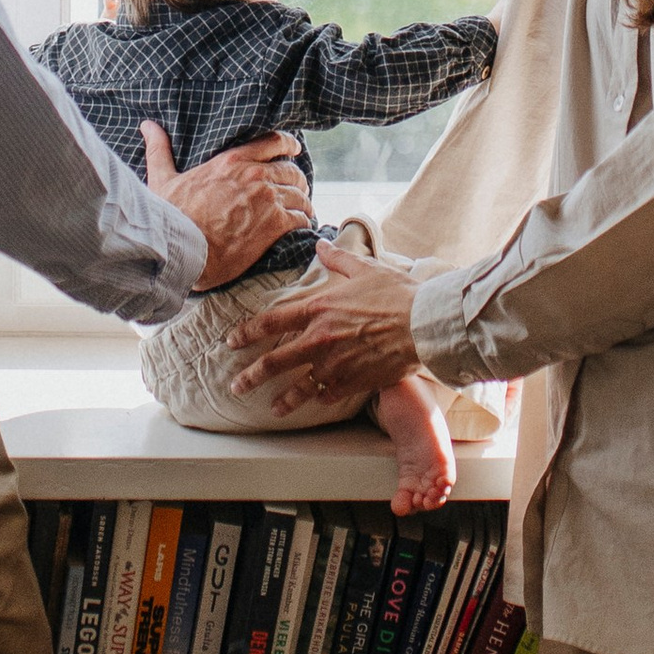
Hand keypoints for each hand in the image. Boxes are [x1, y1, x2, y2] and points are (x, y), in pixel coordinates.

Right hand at [146, 123, 306, 291]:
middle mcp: (255, 176)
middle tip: (296, 191)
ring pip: (300, 196)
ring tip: (301, 212)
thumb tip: (147, 125)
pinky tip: (299, 229)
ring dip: (302, 204)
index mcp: (232, 161)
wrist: (182, 250)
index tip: (294, 150)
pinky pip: (301, 219)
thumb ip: (160, 150)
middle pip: (292, 171)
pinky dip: (303, 223)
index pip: (273, 142)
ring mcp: (268, 200)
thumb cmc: (171, 217)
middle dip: (296, 181)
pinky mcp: (275, 225)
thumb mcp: (162, 179)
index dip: (288, 145)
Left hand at [226, 239, 421, 417]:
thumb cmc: (396, 293)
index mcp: (318, 309)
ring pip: (299, 387)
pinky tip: (314, 403)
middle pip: (275, 362)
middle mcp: (319, 340)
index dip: (246, 333)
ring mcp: (335, 365)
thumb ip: (338, 259)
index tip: (231, 341)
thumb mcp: (364, 268)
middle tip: (236, 386)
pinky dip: (320, 399)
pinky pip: (329, 395)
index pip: (270, 322)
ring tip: (272, 408)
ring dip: (282, 399)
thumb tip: (322, 244)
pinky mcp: (354, 382)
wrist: (423, 323)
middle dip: (251, 375)